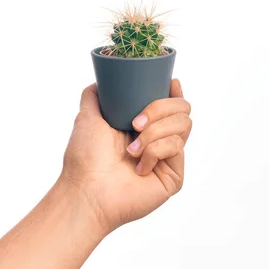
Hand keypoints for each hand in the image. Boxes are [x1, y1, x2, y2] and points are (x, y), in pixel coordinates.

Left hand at [60, 79, 191, 233]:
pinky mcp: (174, 176)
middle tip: (134, 122)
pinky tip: (138, 166)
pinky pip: (176, 146)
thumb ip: (95, 95)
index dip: (173, 90)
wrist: (87, 189)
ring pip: (183, 124)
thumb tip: (103, 78)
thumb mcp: (87, 117)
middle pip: (183, 108)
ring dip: (154, 131)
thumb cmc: (84, 158)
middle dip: (160, 107)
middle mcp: (158, 140)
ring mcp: (168, 158)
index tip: (170, 82)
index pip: (170, 103)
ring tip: (131, 148)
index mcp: (143, 125)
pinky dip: (154, 151)